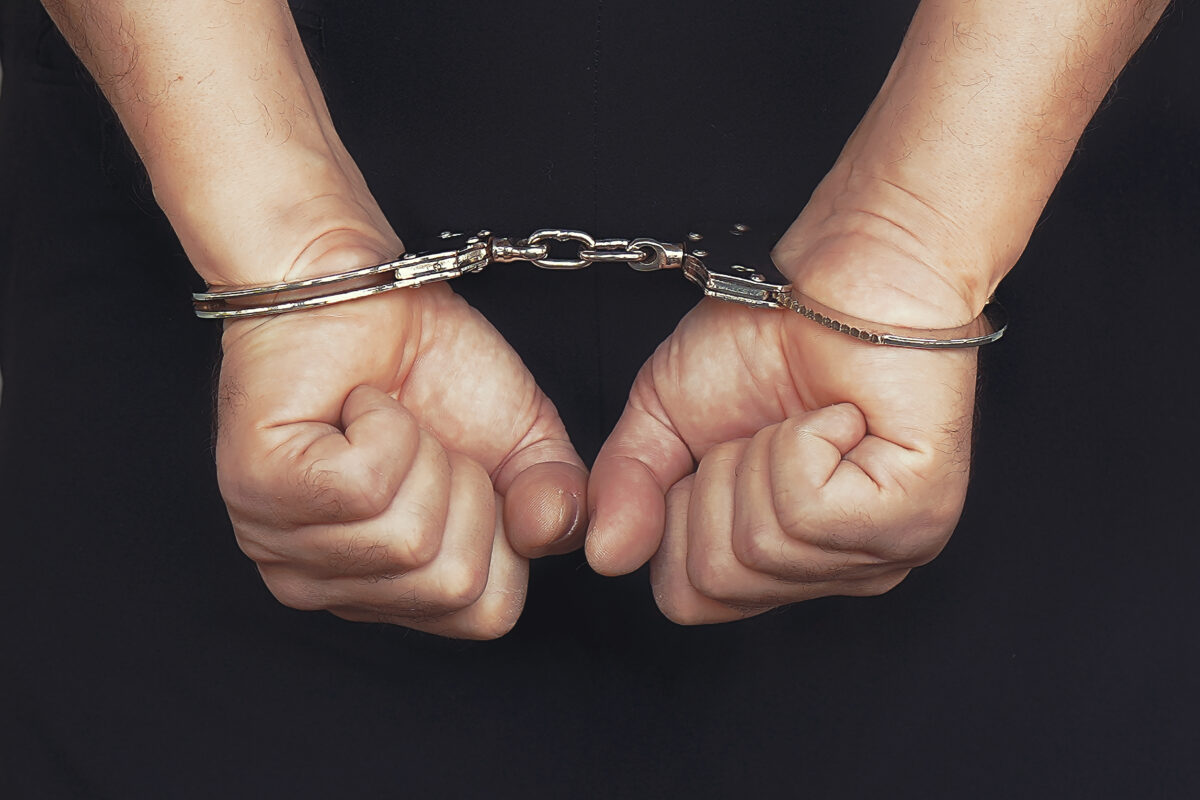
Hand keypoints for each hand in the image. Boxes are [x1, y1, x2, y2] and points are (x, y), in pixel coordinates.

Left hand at [216, 241, 586, 638]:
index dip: (504, 534)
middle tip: (426, 437)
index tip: (467, 469)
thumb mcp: (524, 442)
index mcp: (387, 590)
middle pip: (451, 584)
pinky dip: (385, 426)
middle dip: (465, 489)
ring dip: (422, 452)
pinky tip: (357, 406)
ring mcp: (283, 545)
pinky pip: (365, 486)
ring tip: (387, 419)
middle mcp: (327, 586)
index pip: (483, 614)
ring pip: (407, 540)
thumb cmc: (432, 365)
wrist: (364, 288)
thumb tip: (550, 532)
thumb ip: (556, 502)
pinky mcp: (261, 487)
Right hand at [585, 233, 979, 623]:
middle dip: (715, 483)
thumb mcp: (664, 416)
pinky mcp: (914, 512)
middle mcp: (833, 573)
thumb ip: (628, 490)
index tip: (717, 449)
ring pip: (760, 545)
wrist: (840, 269)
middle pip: (715, 579)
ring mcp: (882, 552)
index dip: (676, 516)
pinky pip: (808, 509)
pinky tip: (838, 414)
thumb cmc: (766, 333)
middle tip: (763, 427)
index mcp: (780, 562)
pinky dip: (802, 443)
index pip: (687, 597)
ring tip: (804, 415)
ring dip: (760, 454)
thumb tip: (603, 553)